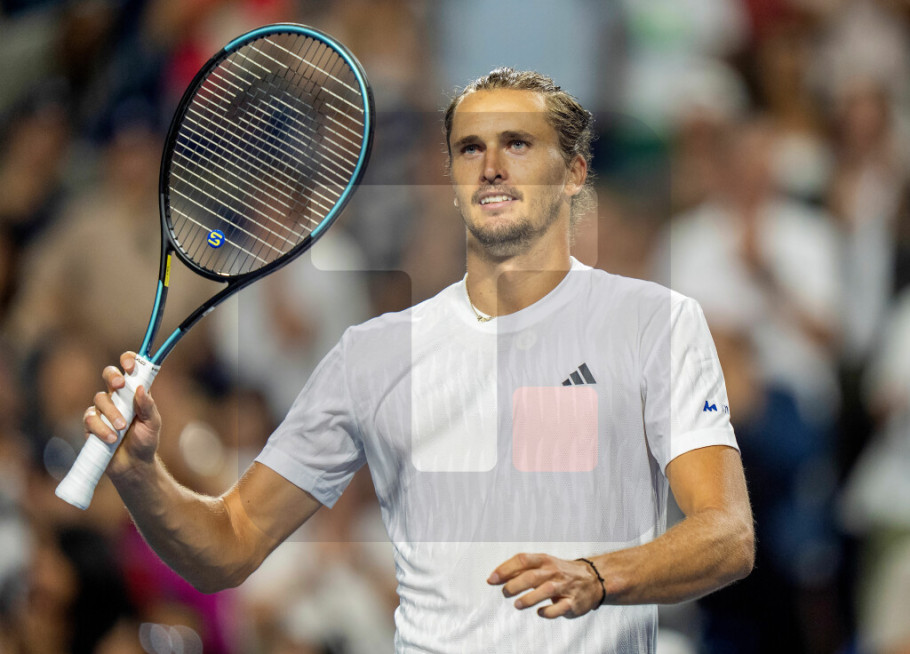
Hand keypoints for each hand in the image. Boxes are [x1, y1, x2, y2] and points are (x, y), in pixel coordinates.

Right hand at [84, 351, 161, 478]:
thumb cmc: (145, 442)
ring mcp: (102, 410)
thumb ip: (147, 406)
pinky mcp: (91, 425)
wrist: (133, 466)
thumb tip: (140, 388)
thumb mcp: (153, 424)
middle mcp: (117, 398)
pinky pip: (90, 419)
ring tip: (121, 428)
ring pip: (100, 399)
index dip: (128, 362)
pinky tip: (111, 438)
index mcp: (134, 393)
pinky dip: (100, 427)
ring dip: (111, 412)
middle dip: (112, 376)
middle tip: (119, 385)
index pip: (129, 370)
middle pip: (108, 375)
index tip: (130, 366)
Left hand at [487, 553, 604, 618]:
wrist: (592, 579)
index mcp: (544, 560)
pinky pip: (559, 608)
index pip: (522, 560)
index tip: (492, 579)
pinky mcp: (572, 602)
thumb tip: (495, 577)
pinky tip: (539, 612)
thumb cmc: (559, 572)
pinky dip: (547, 612)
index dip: (505, 569)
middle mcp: (553, 571)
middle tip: (504, 593)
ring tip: (517, 604)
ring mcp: (564, 587)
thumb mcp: (543, 564)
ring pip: (545, 590)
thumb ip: (521, 570)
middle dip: (514, 585)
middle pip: (532, 575)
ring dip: (529, 598)